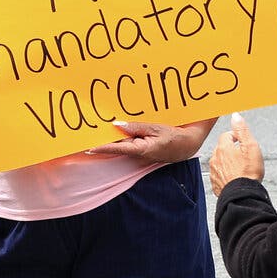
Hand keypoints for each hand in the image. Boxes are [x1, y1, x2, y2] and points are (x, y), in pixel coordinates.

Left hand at [86, 119, 202, 163]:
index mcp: (141, 150)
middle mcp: (138, 153)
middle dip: (104, 140)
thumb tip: (117, 124)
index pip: (117, 149)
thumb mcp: (156, 128)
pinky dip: (123, 136)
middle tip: (88, 133)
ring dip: (113, 137)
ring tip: (98, 128)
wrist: (188, 145)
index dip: (102, 148)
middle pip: (116, 146)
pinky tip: (116, 128)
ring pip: (122, 143)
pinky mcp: (143, 147)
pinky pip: (130, 141)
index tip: (88, 147)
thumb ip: (136, 127)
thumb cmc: (175, 138)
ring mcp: (140, 151)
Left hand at [206, 113, 263, 192]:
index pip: (226, 135)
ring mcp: (214, 171)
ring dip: (228, 162)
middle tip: (243, 156)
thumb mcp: (251, 146)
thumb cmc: (248, 173)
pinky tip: (235, 177)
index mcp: (223, 148)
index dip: (236, 137)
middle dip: (232, 150)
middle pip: (222, 148)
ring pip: (220, 162)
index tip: (242, 141)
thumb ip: (242, 130)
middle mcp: (215, 158)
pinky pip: (219, 174)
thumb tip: (236, 116)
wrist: (242, 195)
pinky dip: (226, 174)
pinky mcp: (215, 183)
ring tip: (240, 168)